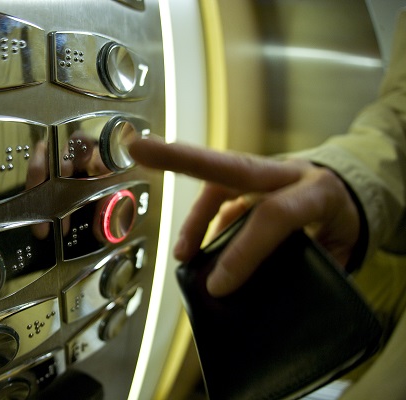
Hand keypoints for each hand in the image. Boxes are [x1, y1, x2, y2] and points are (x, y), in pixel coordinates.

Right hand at [129, 138, 360, 296]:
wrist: (352, 189)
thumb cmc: (345, 221)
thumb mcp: (342, 248)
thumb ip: (307, 265)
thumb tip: (267, 295)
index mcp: (317, 191)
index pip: (274, 217)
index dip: (243, 251)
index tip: (217, 286)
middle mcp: (285, 173)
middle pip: (230, 164)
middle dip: (180, 157)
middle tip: (138, 149)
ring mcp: (264, 173)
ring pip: (217, 180)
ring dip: (192, 214)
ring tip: (181, 255)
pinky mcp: (249, 180)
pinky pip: (218, 196)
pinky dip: (201, 221)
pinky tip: (195, 249)